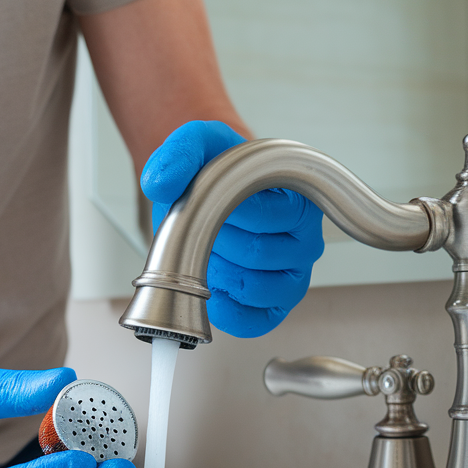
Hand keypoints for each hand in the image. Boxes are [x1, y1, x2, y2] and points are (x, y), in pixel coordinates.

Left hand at [140, 120, 324, 337]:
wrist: (211, 192)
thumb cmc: (216, 171)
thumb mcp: (199, 146)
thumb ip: (181, 152)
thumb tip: (161, 182)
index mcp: (299, 200)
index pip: (275, 215)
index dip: (233, 213)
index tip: (210, 201)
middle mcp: (306, 241)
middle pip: (256, 255)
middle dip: (215, 242)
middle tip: (201, 226)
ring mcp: (293, 277)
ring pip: (252, 288)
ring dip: (216, 273)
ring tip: (206, 251)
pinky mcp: (276, 306)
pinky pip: (253, 321)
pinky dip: (224, 309)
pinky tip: (211, 286)